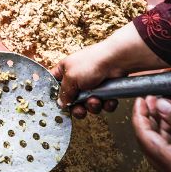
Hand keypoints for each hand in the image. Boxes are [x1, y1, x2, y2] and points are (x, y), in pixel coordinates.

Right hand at [52, 23, 167, 117]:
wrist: (116, 61)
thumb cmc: (91, 62)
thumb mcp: (71, 77)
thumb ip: (64, 92)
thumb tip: (61, 103)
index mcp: (65, 71)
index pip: (54, 85)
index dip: (56, 96)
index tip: (60, 105)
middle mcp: (77, 78)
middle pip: (72, 100)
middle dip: (78, 107)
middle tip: (80, 109)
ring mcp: (92, 85)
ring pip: (88, 105)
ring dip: (93, 105)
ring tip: (96, 100)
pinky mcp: (105, 91)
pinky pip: (103, 104)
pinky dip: (106, 104)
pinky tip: (107, 99)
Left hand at [133, 96, 170, 171]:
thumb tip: (162, 105)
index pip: (146, 139)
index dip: (140, 117)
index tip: (141, 98)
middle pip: (149, 145)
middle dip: (146, 120)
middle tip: (149, 99)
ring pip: (161, 151)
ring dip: (158, 129)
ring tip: (160, 107)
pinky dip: (170, 140)